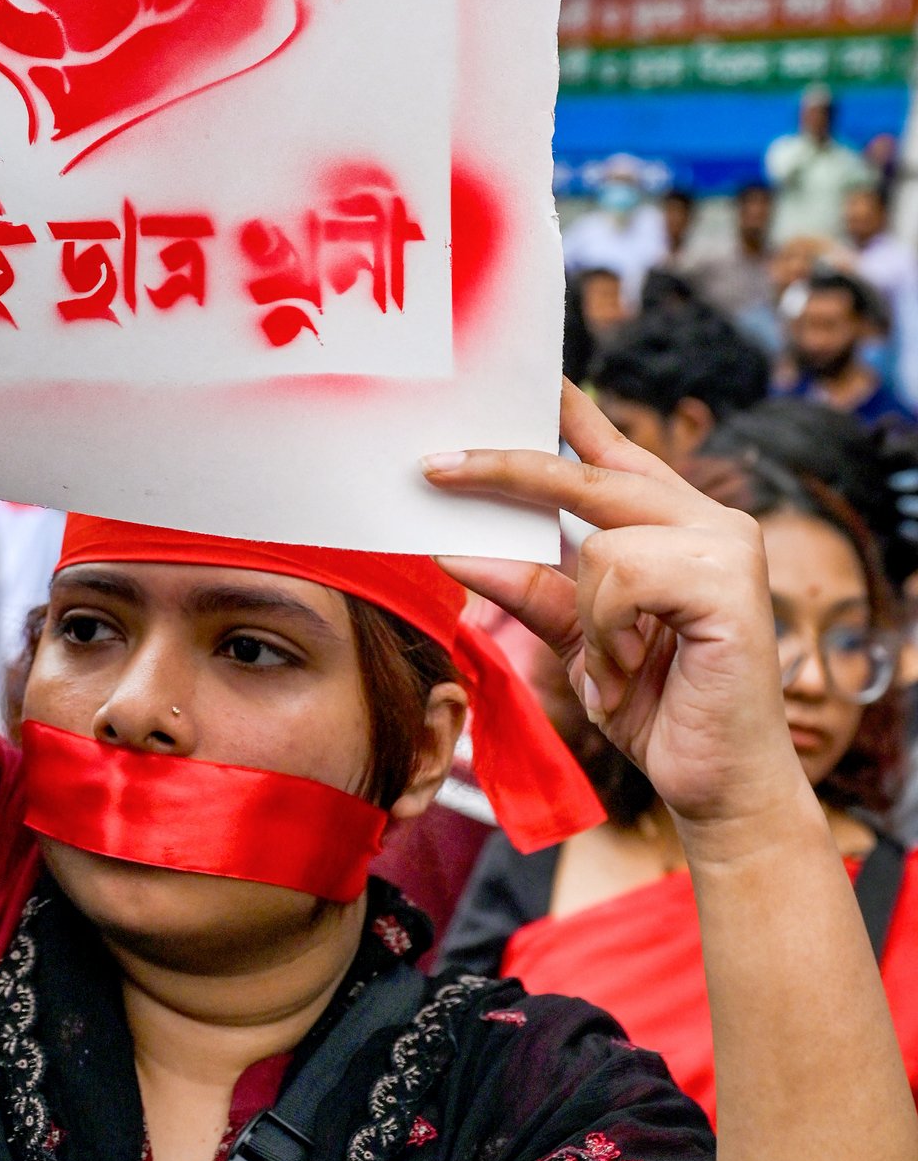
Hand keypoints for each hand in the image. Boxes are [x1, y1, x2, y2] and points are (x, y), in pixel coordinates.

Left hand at [425, 381, 809, 834]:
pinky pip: (619, 578)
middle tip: (430, 466)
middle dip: (505, 470)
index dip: (571, 412)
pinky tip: (633, 675)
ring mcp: (726, 544)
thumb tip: (456, 546)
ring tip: (616, 671)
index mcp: (676, 523)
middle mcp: (710, 520)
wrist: (717, 786)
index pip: (615, 451)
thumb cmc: (655, 705)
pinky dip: (609, 636)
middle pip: (587, 473)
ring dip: (590, 622)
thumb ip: (528, 585)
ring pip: (598, 544)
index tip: (528, 374)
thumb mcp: (576, 637)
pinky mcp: (729, 581)